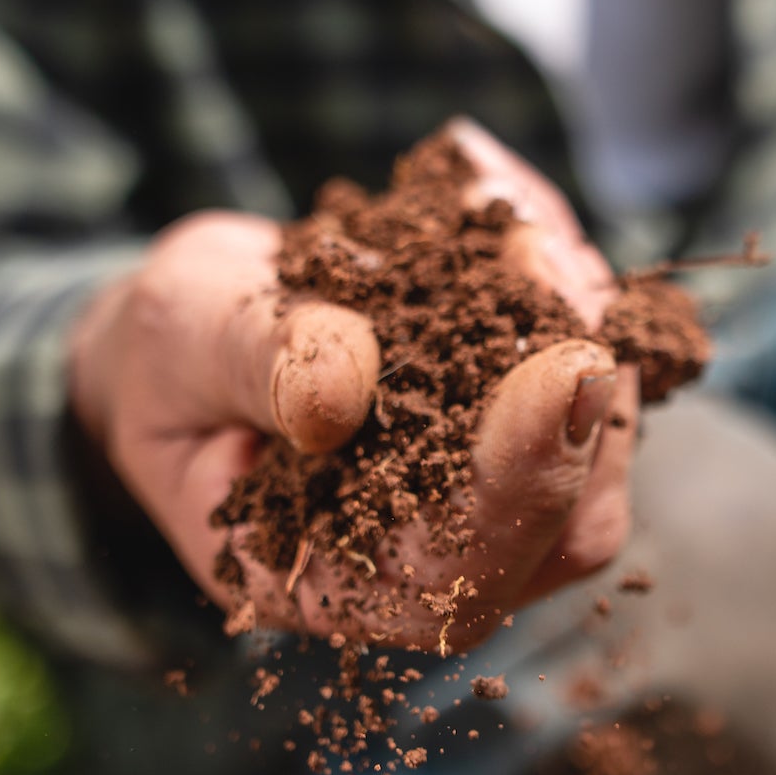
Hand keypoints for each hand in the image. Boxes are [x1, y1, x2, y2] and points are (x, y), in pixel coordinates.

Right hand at [68, 120, 639, 651]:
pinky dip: (553, 263)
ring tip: (502, 206)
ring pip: (598, 421)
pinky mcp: (536, 418)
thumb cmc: (177, 357)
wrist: (201, 333)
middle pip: (573, 513)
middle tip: (535, 248)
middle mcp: (441, 562)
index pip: (466, 573)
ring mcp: (502, 494)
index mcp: (338, 588)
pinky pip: (585, 345)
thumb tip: (340, 390)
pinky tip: (493, 186)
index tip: (563, 369)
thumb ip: (259, 366)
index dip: (525, 481)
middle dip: (573, 374)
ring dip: (573, 303)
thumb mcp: (185, 343)